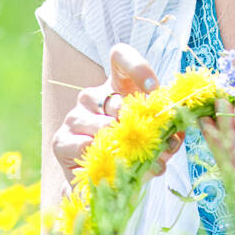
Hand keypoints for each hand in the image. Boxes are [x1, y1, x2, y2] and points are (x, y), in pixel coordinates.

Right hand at [51, 41, 184, 191]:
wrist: (103, 177)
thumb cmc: (131, 147)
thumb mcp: (153, 135)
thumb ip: (165, 131)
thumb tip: (173, 138)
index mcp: (116, 86)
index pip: (120, 57)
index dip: (138, 67)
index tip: (154, 90)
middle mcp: (92, 96)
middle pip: (116, 101)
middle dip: (137, 125)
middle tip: (150, 142)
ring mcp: (74, 116)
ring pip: (102, 126)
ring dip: (122, 146)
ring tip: (135, 160)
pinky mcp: (61, 140)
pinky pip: (83, 146)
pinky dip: (102, 158)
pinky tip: (111, 165)